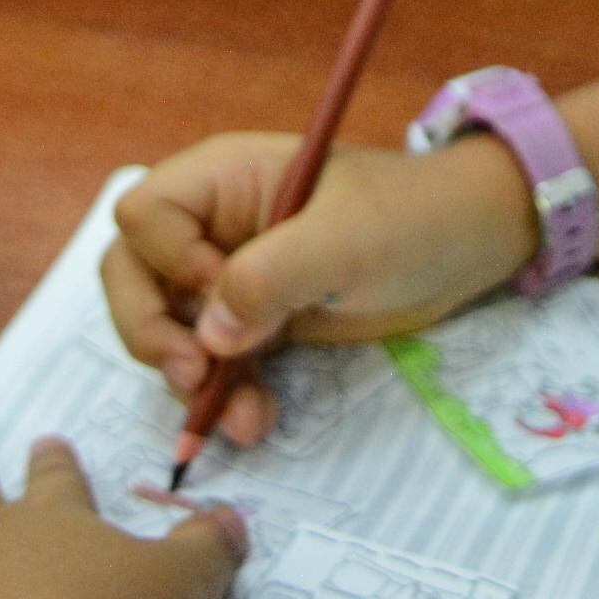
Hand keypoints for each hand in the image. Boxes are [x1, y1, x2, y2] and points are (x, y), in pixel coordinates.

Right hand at [100, 134, 542, 446]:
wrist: (467, 250)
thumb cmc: (409, 218)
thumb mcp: (346, 240)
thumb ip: (273, 276)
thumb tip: (210, 332)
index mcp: (223, 177)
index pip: (143, 214)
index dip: (166, 258)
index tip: (217, 287)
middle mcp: (212, 225)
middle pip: (131, 275)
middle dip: (151, 331)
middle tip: (193, 375)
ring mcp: (229, 276)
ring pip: (168, 329)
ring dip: (192, 380)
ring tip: (243, 418)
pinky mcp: (255, 323)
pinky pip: (214, 364)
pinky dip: (225, 396)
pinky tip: (256, 421)